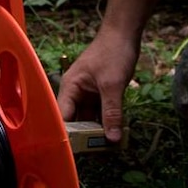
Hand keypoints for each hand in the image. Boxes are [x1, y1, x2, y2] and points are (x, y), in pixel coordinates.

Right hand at [54, 24, 140, 142]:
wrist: (124, 32)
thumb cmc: (113, 51)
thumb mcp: (113, 84)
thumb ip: (112, 112)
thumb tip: (112, 138)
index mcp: (70, 87)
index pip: (63, 117)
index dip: (67, 135)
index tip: (74, 153)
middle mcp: (76, 92)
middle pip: (76, 121)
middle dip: (85, 136)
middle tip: (94, 154)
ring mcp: (88, 93)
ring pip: (89, 118)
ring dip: (97, 131)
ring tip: (105, 149)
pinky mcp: (100, 93)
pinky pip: (101, 112)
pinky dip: (107, 121)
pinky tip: (114, 133)